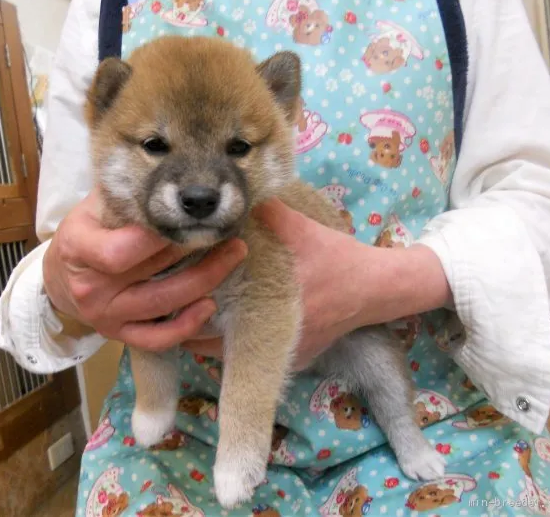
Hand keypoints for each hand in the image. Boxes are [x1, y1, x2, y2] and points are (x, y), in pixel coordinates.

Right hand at [42, 192, 247, 351]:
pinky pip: (157, 339)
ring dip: (205, 281)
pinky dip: (186, 327)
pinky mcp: (120, 335)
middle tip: (229, 229)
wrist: (60, 277)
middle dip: (197, 249)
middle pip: (153, 274)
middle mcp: (92, 288)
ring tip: (233, 256)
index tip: (186, 216)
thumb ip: (126, 191)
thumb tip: (173, 163)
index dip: (157, 237)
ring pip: (164, 304)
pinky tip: (210, 306)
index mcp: (79, 248)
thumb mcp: (92, 205)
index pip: (121, 250)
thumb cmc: (84, 233)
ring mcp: (107, 316)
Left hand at [182, 198, 450, 369]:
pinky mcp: (297, 358)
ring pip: (232, 356)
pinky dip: (239, 343)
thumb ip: (269, 211)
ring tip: (196, 312)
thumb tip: (238, 192)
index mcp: (268, 311)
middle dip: (191, 327)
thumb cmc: (337, 258)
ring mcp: (285, 354)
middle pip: (212, 347)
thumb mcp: (303, 229)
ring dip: (213, 336)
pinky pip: (255, 356)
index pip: (207, 328)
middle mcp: (273, 341)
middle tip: (175, 304)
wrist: (376, 288)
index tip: (173, 294)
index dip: (184, 313)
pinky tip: (230, 322)